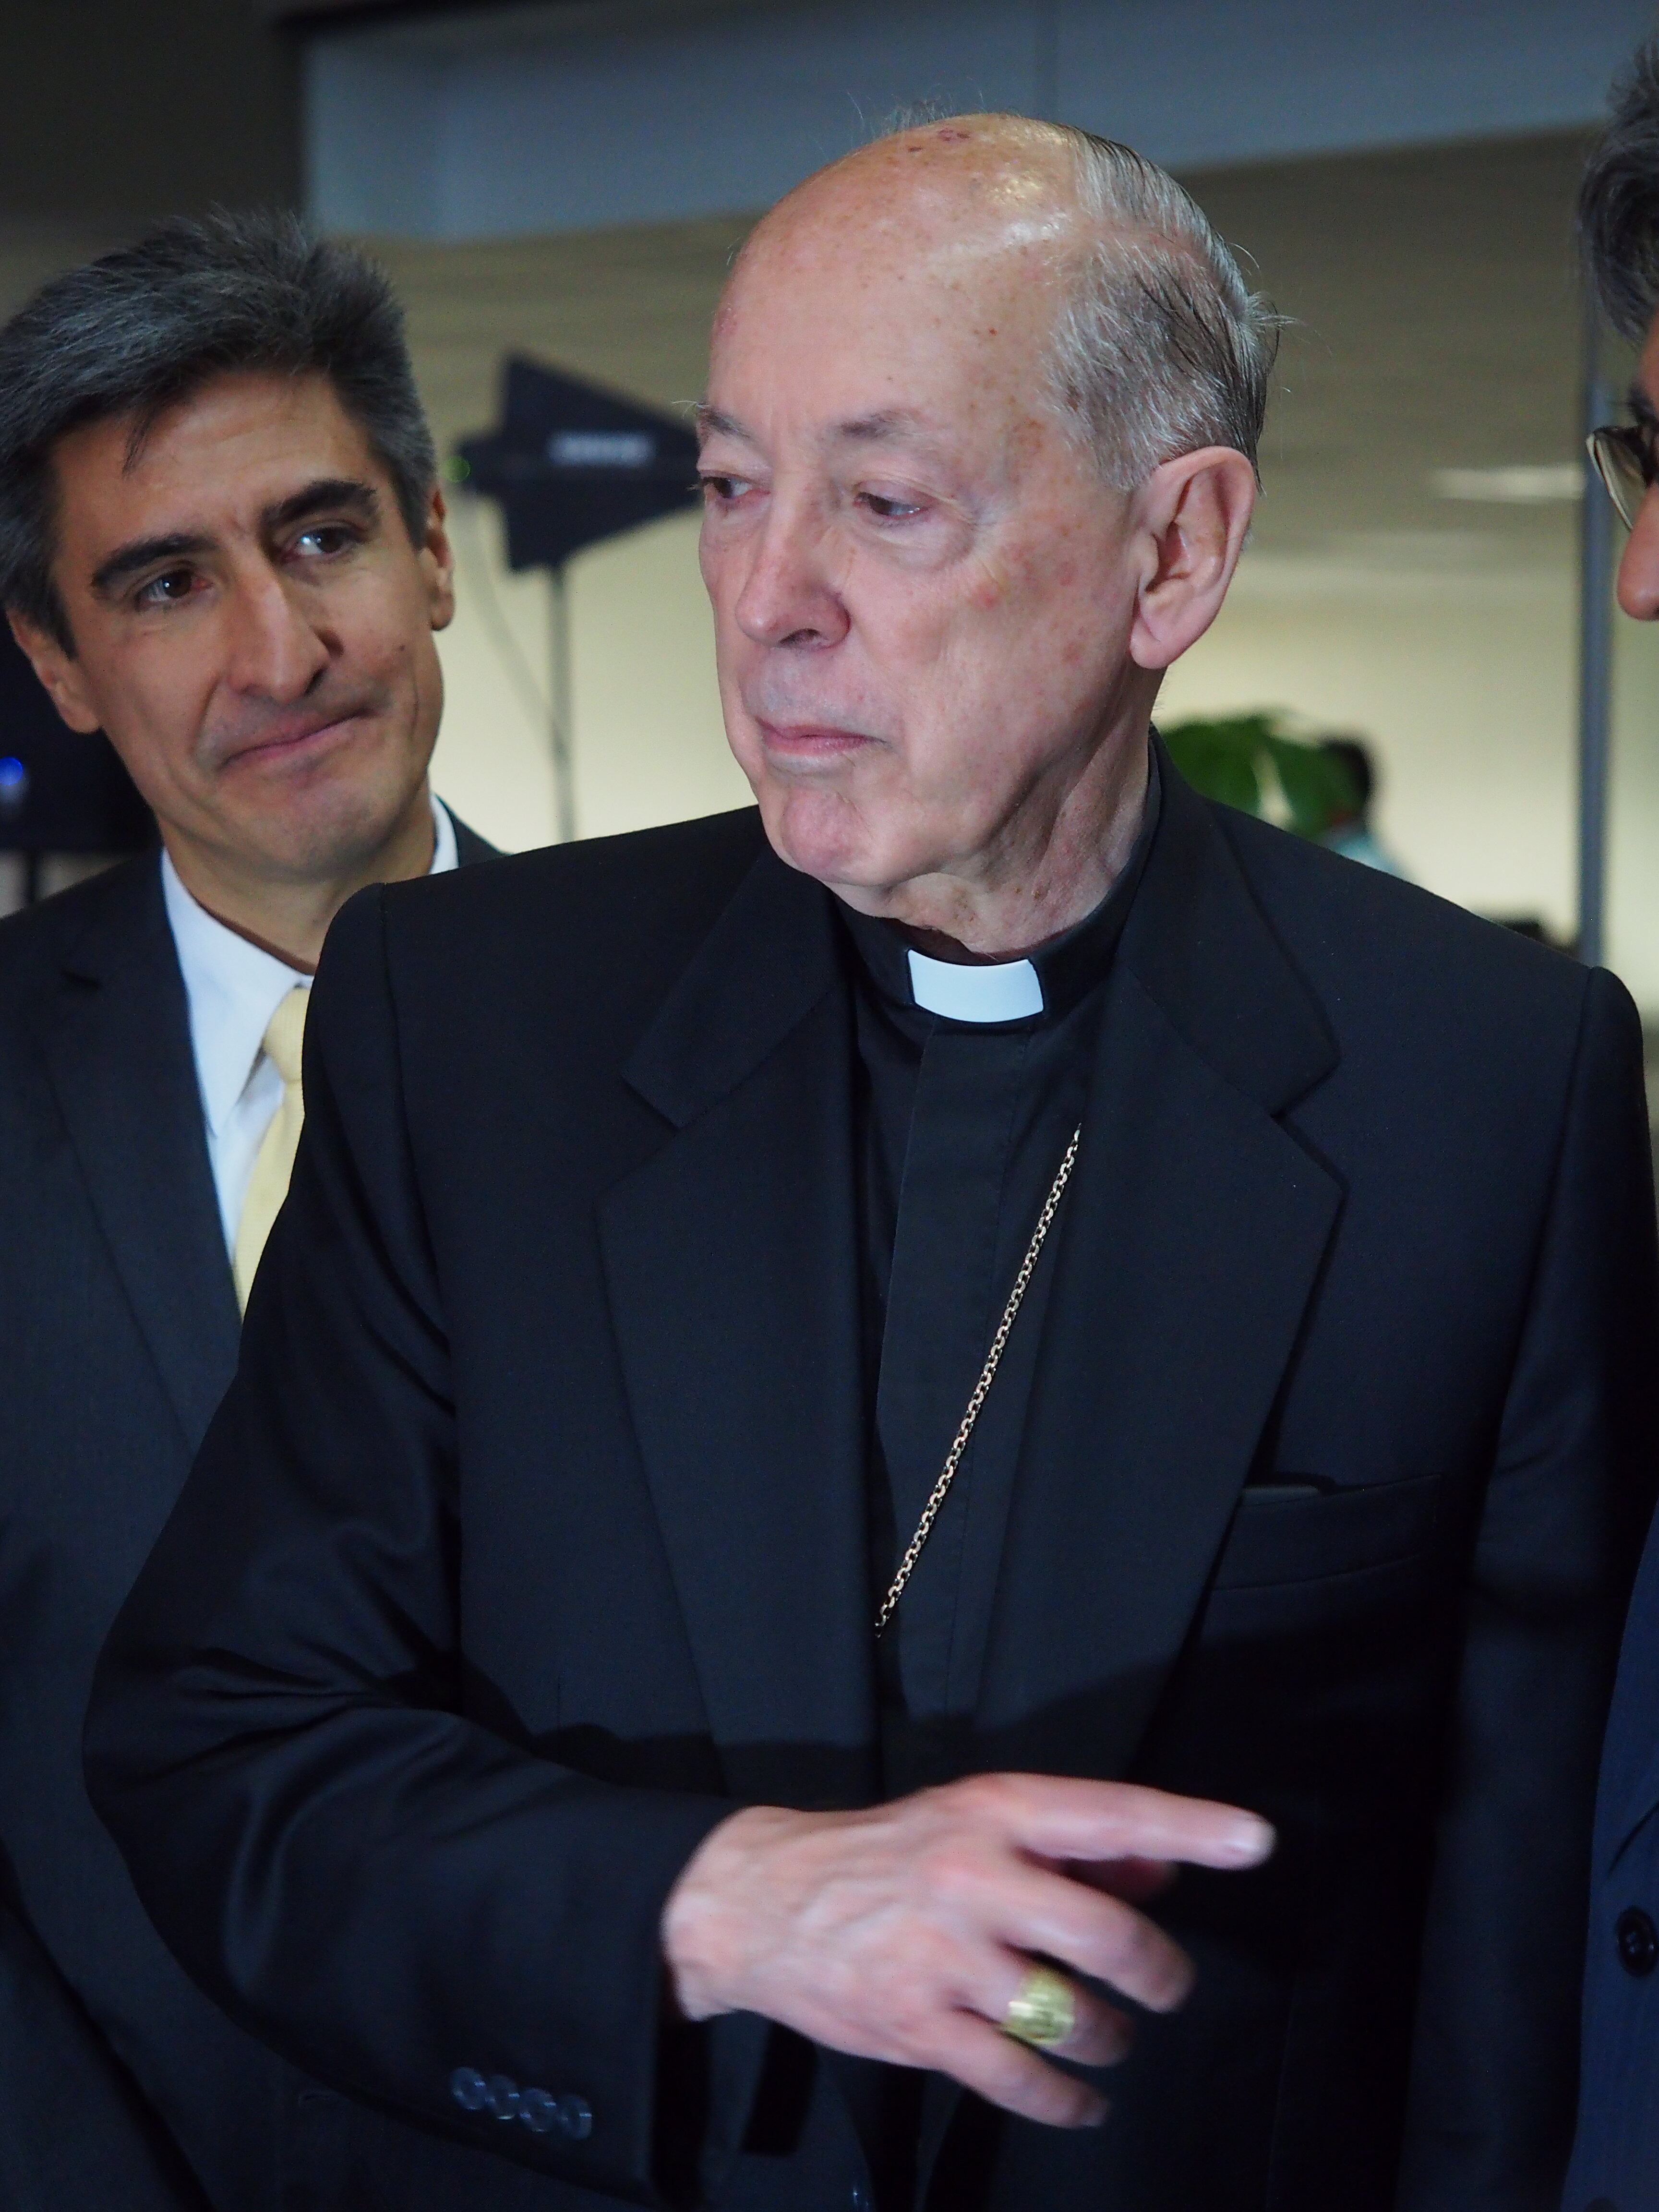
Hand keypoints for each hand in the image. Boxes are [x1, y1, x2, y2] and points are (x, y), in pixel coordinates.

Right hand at [660, 1772, 1272, 2127]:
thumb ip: (1074, 1847)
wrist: (766, 1900)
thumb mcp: (975, 1823)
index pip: (1110, 1814)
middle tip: (1165, 1986)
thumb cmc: (890, 1856)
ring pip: (1067, 2014)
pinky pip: (1018, 2077)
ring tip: (1110, 2037)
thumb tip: (1163, 1870)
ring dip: (1109, 2037)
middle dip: (1156, 1972)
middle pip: (1103, 1935)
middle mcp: (973, 1877)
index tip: (1256, 1840)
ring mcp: (944, 1956)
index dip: (1189, 1826)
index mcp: (993, 1812)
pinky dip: (1066, 2101)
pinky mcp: (918, 2024)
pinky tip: (1082, 2101)